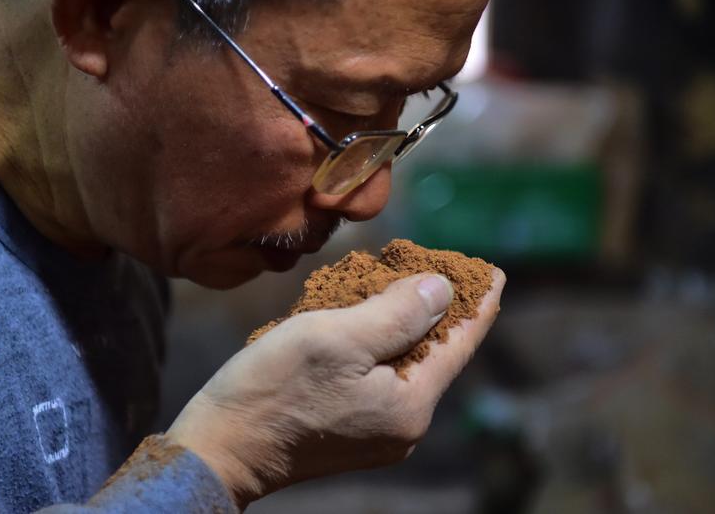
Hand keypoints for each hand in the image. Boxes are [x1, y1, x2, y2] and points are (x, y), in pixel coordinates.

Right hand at [166, 268, 505, 507]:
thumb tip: (441, 291)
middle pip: (435, 353)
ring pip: (407, 361)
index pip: (460, 344)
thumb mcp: (338, 337)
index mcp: (410, 404)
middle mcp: (404, 424)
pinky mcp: (353, 428)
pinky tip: (369, 316)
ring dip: (406, 320)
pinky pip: (383, 374)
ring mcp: (378, 431)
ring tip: (404, 281)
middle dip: (439, 307)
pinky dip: (382, 341)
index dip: (478, 303)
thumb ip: (397, 313)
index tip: (495, 272)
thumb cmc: (274, 388)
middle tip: (441, 265)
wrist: (219, 449)